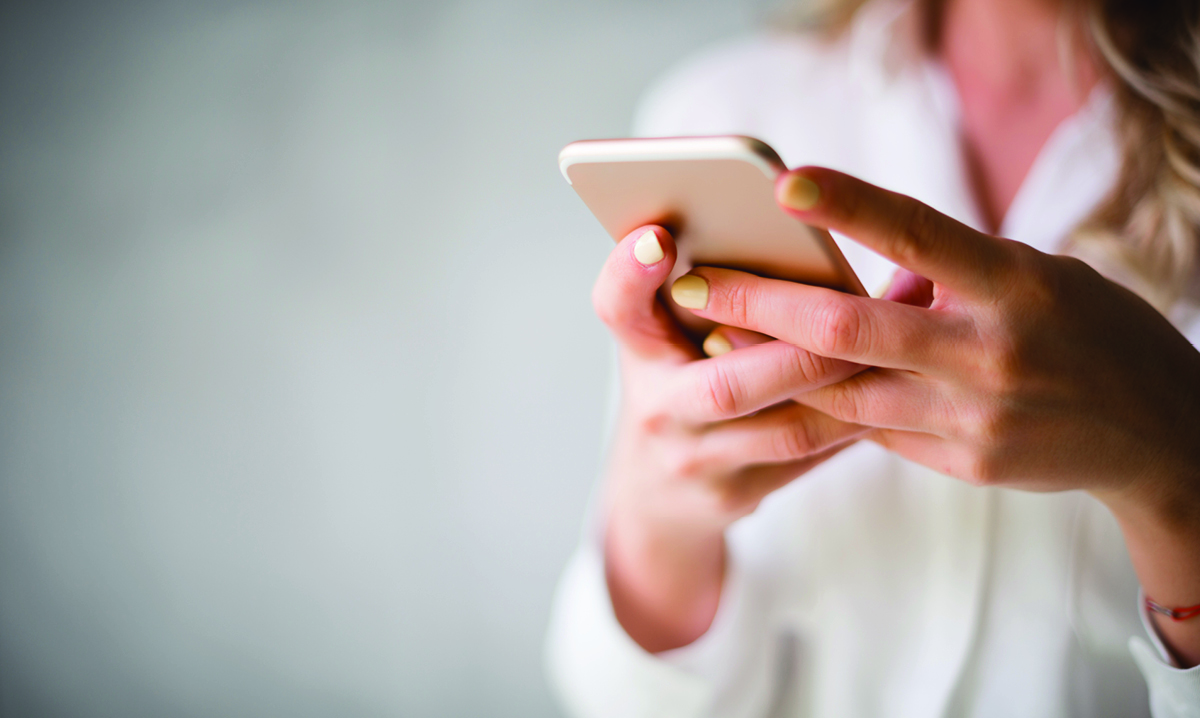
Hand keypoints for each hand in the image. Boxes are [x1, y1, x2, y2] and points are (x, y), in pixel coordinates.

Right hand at [593, 224, 866, 651]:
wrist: (656, 494)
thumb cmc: (677, 383)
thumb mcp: (667, 334)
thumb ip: (707, 288)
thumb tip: (794, 223)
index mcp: (637, 350)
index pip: (618, 307)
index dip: (631, 273)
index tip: (659, 238)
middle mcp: (657, 409)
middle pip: (728, 385)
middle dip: (804, 351)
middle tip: (863, 312)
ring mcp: (695, 461)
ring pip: (788, 430)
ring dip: (851, 388)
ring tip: (901, 345)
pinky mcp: (734, 496)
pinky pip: (810, 457)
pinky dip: (856, 421)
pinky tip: (897, 390)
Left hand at [670, 166, 1199, 662]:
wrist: (1156, 434)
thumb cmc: (1088, 331)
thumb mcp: (1037, 278)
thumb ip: (952, 274)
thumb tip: (866, 273)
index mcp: (1017, 285)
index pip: (921, 234)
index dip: (851, 207)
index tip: (783, 184)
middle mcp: (991, 353)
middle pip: (850, 329)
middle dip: (759, 303)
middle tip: (690, 282)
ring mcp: (975, 417)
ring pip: (842, 391)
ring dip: (769, 363)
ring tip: (710, 333)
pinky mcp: (963, 463)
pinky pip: (872, 431)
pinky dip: (823, 404)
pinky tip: (776, 384)